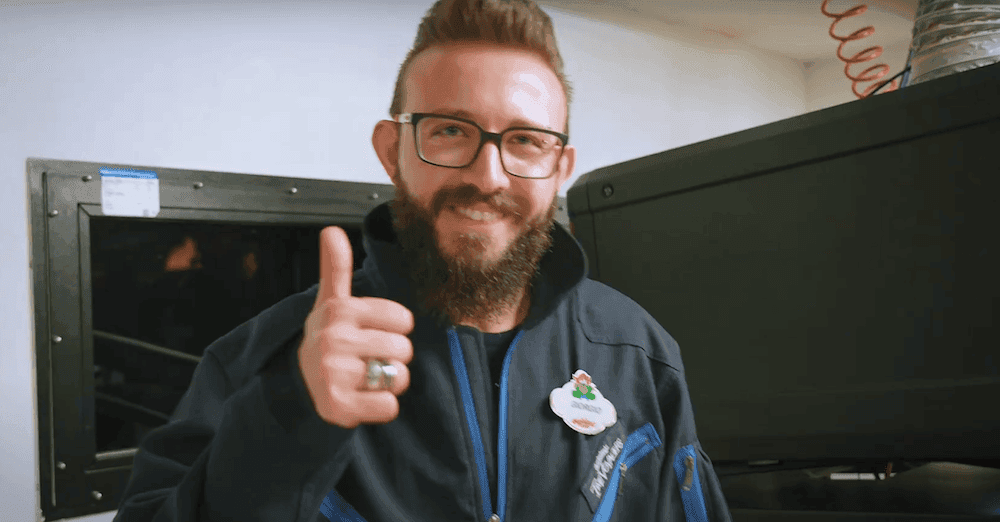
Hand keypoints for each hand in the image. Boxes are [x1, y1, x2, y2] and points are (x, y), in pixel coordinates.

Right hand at [298, 226, 414, 427]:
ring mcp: (334, 373)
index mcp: (340, 310)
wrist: (299, 385)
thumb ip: (336, 267)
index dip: (395, 329)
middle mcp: (334, 339)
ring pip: (399, 377)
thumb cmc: (328, 339)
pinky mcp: (338, 405)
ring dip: (389, 383)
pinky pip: (389, 406)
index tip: (371, 333)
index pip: (403, 319)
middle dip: (393, 358)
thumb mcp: (331, 302)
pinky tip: (361, 399)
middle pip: (403, 349)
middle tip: (368, 360)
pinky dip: (381, 407)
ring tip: (365, 379)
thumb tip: (331, 230)